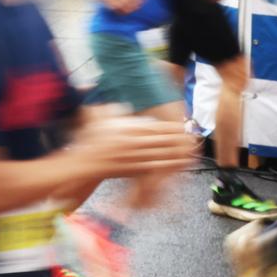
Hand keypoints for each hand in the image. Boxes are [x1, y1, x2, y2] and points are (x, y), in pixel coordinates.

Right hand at [68, 114, 196, 181]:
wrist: (86, 163)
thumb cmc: (91, 140)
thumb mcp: (98, 119)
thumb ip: (111, 110)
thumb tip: (122, 106)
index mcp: (128, 129)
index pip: (155, 127)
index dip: (170, 126)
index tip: (181, 125)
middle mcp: (134, 142)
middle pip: (161, 140)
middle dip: (177, 139)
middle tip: (190, 137)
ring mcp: (135, 157)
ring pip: (161, 154)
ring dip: (176, 153)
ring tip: (188, 151)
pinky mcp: (135, 170)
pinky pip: (155, 167)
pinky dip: (166, 166)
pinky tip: (174, 165)